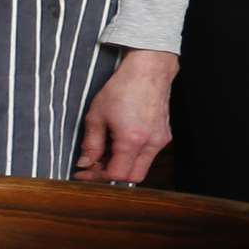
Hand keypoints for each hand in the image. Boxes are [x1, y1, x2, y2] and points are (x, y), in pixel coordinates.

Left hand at [72, 49, 177, 183]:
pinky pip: (148, 155)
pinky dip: (133, 156)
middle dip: (112, 176)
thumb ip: (90, 143)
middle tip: (95, 165)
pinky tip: (121, 142)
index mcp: (132, 140)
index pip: (115, 175)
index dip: (96, 177)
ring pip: (141, 168)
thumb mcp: (97, 115)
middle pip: (132, 178)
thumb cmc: (123, 87)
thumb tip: (85, 163)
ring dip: (123, 166)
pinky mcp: (164, 135)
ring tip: (107, 151)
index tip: (84, 171)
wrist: (149, 70)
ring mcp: (160, 140)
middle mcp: (150, 144)